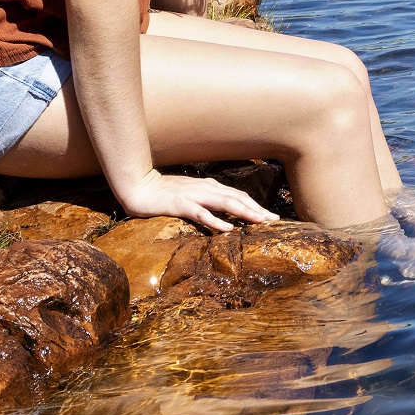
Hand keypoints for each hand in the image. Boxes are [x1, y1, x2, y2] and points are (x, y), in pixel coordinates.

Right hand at [114, 168, 279, 231]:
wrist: (140, 187)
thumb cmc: (165, 193)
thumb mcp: (191, 194)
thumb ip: (207, 200)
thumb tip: (225, 211)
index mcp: (210, 187)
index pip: (238, 195)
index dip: (256, 205)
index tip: (270, 215)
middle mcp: (206, 189)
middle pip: (237, 198)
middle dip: (257, 209)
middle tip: (274, 220)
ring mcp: (194, 196)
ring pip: (225, 203)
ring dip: (244, 212)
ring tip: (260, 221)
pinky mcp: (182, 205)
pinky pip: (202, 213)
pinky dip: (217, 220)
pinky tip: (228, 228)